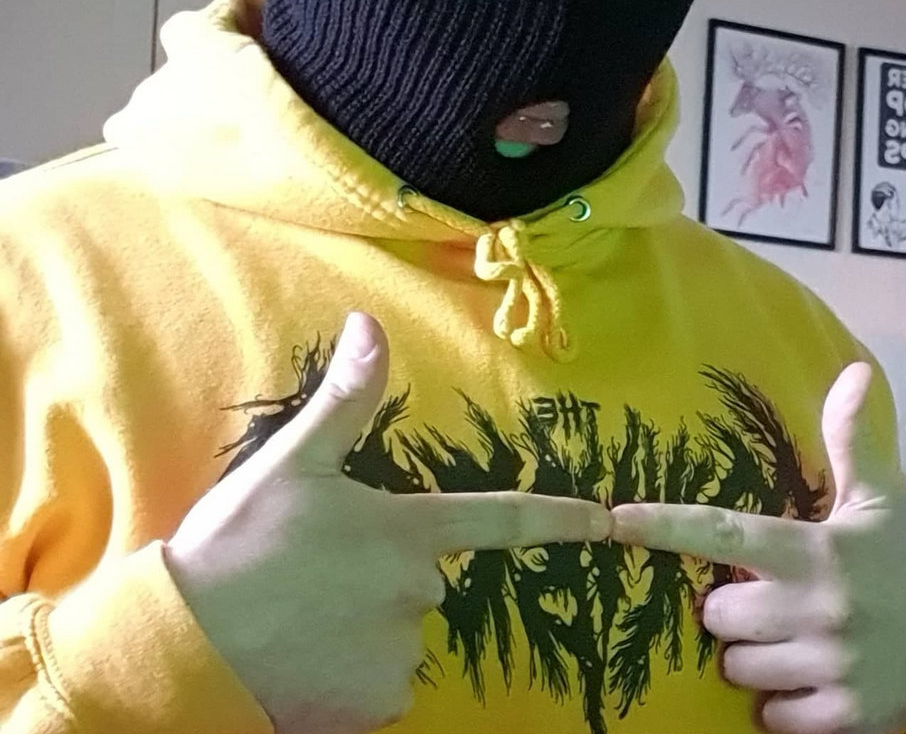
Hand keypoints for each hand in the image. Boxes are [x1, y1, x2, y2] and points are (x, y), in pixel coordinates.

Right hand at [166, 313, 610, 733]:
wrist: (185, 648)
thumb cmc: (240, 545)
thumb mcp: (292, 463)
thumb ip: (345, 399)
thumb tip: (370, 324)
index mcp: (406, 532)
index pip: (500, 519)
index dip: (558, 518)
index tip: (606, 521)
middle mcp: (417, 594)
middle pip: (422, 576)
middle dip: (384, 570)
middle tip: (317, 569)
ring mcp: (400, 655)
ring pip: (398, 629)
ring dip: (363, 622)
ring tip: (303, 614)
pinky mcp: (377, 707)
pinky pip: (378, 678)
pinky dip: (350, 671)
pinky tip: (305, 656)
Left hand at [611, 363, 905, 733]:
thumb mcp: (881, 498)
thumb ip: (851, 439)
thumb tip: (855, 372)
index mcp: (814, 551)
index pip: (723, 534)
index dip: (665, 526)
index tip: (617, 519)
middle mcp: (817, 608)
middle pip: (717, 614)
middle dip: (730, 608)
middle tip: (769, 597)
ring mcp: (831, 667)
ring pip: (738, 667)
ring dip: (752, 656)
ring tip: (791, 637)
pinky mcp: (846, 718)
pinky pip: (772, 718)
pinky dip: (780, 704)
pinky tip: (807, 678)